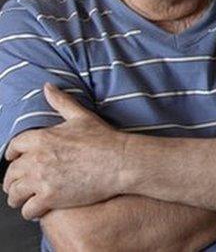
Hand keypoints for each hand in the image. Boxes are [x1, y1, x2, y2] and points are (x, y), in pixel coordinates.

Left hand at [3, 84, 124, 218]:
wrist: (120, 161)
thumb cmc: (105, 139)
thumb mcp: (82, 116)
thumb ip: (61, 102)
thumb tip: (47, 87)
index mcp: (42, 138)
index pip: (13, 147)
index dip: (10, 155)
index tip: (12, 160)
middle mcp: (36, 159)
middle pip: (10, 174)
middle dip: (11, 181)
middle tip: (16, 185)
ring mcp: (42, 180)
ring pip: (15, 194)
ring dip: (16, 198)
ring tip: (22, 201)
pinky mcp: (50, 198)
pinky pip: (28, 210)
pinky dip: (30, 212)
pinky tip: (37, 210)